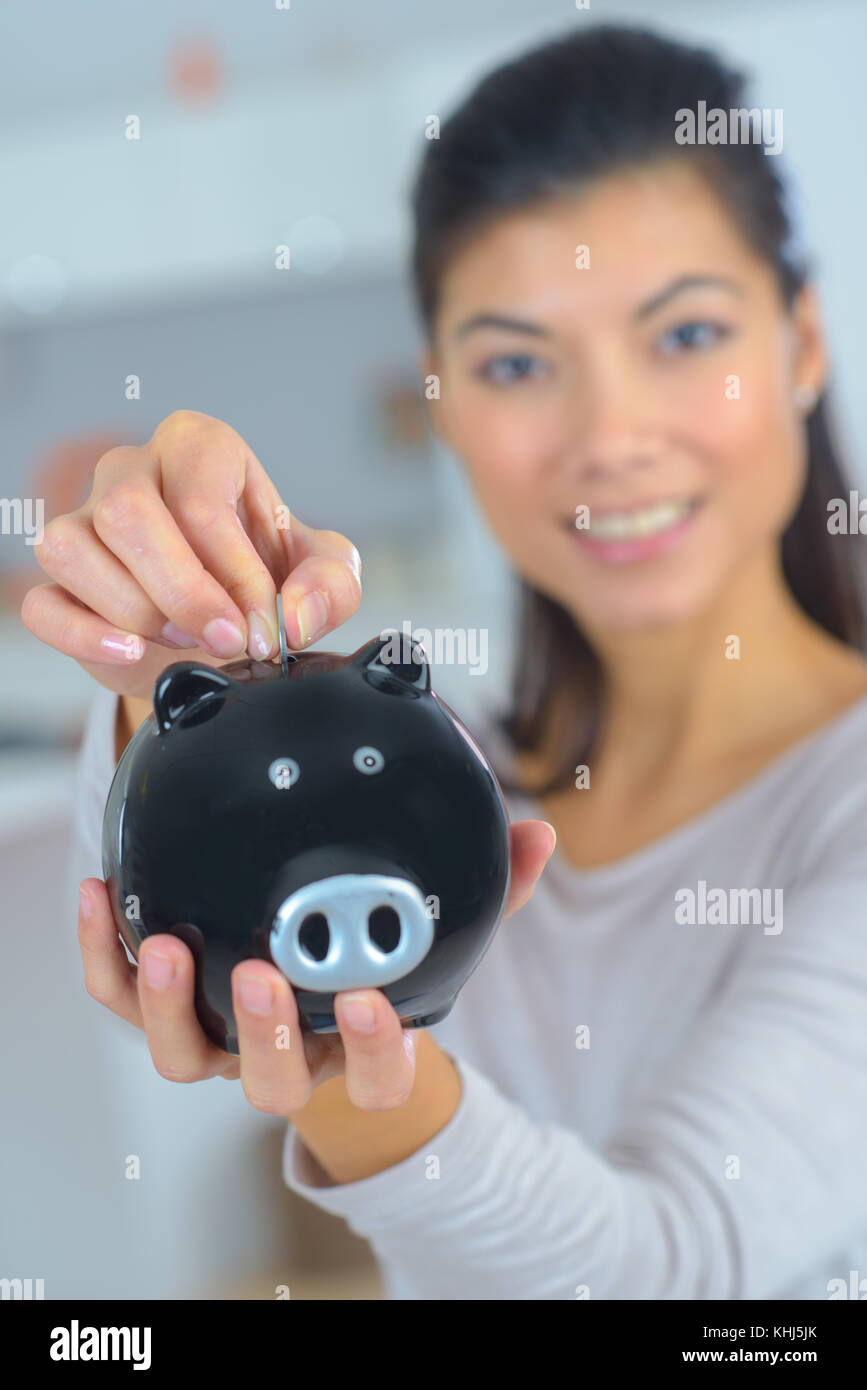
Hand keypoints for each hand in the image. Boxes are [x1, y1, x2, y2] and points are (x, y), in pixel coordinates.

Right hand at [20, 410, 361, 700]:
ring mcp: (84, 521)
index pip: (201, 503)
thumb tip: (293, 616)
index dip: (235, 576)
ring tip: (184, 639)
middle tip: (228, 640)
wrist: (230, 619)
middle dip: (183, 592)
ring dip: (134, 609)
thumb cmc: (270, 575)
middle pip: (126, 512)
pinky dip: (84, 635)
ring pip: (72, 548)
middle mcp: (132, 470)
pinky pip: (42, 604)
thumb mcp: (325, 574)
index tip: (264, 629)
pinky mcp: (60, 583)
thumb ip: (331, 585)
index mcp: (200, 449)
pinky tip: (130, 652)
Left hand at [77, 820, 555, 1113]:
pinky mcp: (160, 1010)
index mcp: (354, 1049)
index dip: (375, 1052)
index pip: (378, 1076)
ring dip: (173, 1008)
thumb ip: (491, 889)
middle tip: (264, 973)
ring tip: (172, 944)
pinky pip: (121, 995)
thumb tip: (540, 834)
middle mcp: (283, 1058)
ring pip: (184, 1056)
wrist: (303, 990)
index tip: (370, 999)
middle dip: (266, 1035)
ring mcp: (217, 1040)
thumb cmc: (374, 964)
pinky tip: (105, 891)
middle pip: (270, 1083)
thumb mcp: (438, 928)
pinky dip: (108, 953)